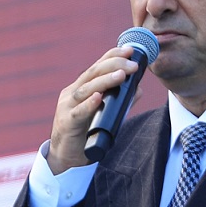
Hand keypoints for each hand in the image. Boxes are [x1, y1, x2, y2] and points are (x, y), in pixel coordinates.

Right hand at [48, 47, 140, 172]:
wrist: (66, 157)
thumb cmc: (85, 133)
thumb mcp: (105, 114)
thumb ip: (120, 101)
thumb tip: (139, 88)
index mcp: (81, 88)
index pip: (97, 66)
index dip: (113, 56)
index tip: (130, 50)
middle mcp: (72, 93)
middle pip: (93, 73)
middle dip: (114, 65)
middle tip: (132, 64)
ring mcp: (67, 107)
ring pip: (86, 89)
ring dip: (105, 81)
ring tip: (121, 75)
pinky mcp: (66, 123)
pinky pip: (78, 112)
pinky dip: (88, 104)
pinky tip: (98, 98)